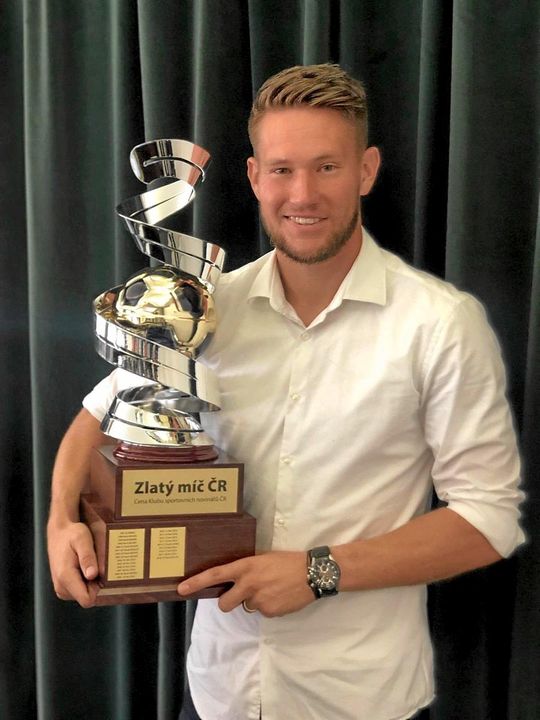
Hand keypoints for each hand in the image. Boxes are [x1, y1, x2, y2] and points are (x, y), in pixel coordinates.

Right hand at [47, 520, 98, 607]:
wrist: (60, 532)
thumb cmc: (72, 534)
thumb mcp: (83, 540)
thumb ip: (88, 558)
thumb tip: (93, 575)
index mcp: (65, 577)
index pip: (87, 600)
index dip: (99, 589)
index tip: (102, 573)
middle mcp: (61, 587)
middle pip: (88, 597)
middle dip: (96, 584)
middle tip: (96, 563)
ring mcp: (61, 588)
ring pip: (85, 594)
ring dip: (92, 581)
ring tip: (89, 562)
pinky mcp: (63, 587)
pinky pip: (81, 590)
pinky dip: (87, 581)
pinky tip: (86, 566)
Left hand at [177, 551, 314, 616]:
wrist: (312, 573)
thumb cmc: (288, 561)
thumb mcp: (264, 559)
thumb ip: (248, 570)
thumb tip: (236, 580)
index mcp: (246, 567)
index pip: (215, 575)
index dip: (196, 583)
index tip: (181, 589)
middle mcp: (248, 584)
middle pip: (224, 604)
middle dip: (228, 602)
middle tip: (239, 596)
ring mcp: (259, 600)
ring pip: (248, 607)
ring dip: (255, 601)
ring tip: (272, 590)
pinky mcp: (270, 613)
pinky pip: (263, 612)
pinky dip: (269, 606)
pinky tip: (281, 596)